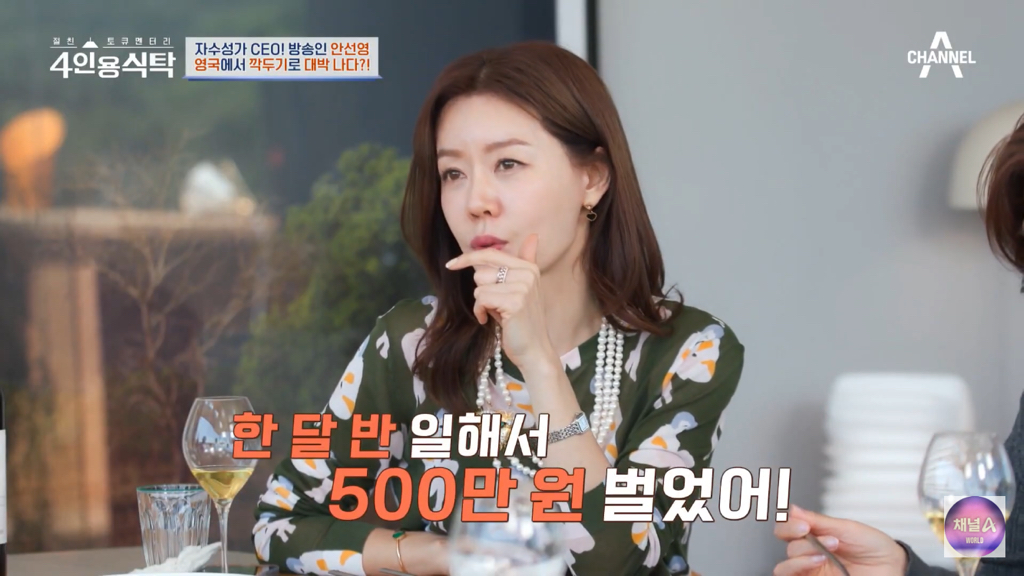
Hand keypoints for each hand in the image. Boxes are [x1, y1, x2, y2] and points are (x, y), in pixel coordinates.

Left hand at [445, 234, 555, 367]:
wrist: (534, 350)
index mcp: (528, 267)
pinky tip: (490, 320)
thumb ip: (524, 262)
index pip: (491, 254)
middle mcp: (528, 273)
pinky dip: (480, 312)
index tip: (450, 264)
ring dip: (482, 303)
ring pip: (479, 286)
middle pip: (481, 272)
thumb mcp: (522, 289)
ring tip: (496, 313)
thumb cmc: (522, 321)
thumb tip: (533, 235)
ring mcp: (522, 286)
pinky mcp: (515, 301)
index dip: (468, 258)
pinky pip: (481, 299)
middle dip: (482, 290)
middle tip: (496, 306)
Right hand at [773, 505, 907, 575]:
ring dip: (800, 555)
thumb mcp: (846, 528)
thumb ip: (818, 521)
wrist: (893, 567)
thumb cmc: (874, 547)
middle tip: (823, 536)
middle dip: (802, 539)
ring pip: (784, 565)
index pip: (787, 529)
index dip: (788, 525)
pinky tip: (817, 561)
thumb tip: (792, 508)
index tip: (802, 523)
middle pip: (788, 546)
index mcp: (815, 536)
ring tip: (823, 552)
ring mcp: (812, 570)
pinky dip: (798, 567)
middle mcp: (810, 553)